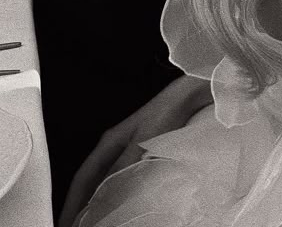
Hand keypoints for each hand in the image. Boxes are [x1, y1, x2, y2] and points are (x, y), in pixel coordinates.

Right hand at [60, 75, 212, 226]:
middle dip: (81, 204)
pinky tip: (121, 202)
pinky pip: (121, 176)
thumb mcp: (140, 145)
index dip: (71, 203)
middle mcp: (114, 145)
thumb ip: (121, 171)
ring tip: (94, 219)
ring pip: (105, 179)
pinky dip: (116, 191)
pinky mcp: (143, 149)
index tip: (65, 224)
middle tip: (77, 225)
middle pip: (90, 180)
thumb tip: (101, 197)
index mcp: (108, 143)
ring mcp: (128, 147)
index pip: (82, 179)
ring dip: (98, 199)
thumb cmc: (166, 115)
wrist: (187, 96)